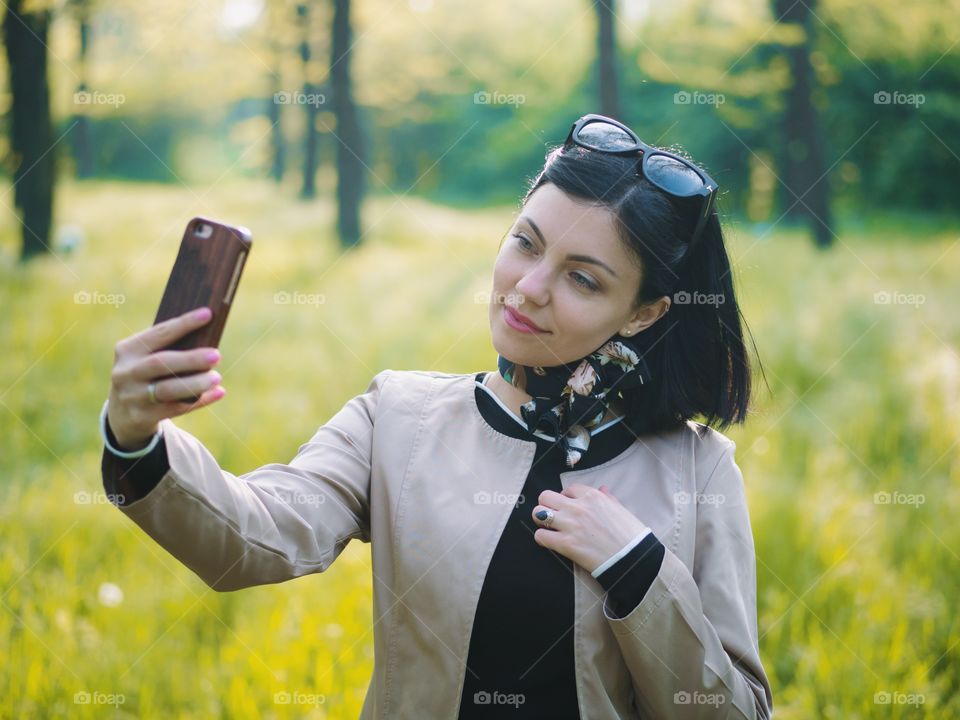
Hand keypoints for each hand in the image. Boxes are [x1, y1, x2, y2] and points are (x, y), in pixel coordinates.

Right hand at [107, 307, 225, 448]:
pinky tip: (219, 393)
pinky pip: (176, 408)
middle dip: (191, 359)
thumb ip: (169, 348)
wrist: (122, 413)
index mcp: (127, 350)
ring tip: (217, 377)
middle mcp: (126, 372)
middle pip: (161, 363)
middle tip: (217, 355)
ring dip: (196, 383)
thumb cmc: (146, 375)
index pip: (158, 333)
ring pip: (167, 389)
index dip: (184, 324)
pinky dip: (199, 400)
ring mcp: (132, 396)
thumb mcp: (145, 358)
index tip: (208, 314)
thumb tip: (209, 335)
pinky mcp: (142, 416)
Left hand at [531, 483, 649, 573]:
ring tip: (549, 527)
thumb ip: (608, 498)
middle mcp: (578, 507)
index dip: (566, 497)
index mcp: (593, 496)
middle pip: (546, 496)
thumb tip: (602, 489)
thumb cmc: (631, 535)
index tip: (568, 505)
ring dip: (541, 521)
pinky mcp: (565, 544)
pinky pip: (540, 536)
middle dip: (547, 505)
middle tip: (553, 515)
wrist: (633, 559)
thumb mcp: (620, 510)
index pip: (568, 489)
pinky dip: (543, 539)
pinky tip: (551, 542)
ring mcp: (570, 525)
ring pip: (538, 514)